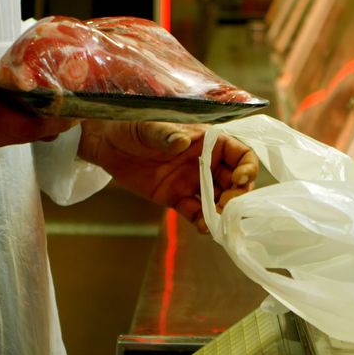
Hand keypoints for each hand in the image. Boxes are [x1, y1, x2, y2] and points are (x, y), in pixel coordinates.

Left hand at [78, 120, 258, 231]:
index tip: (239, 180)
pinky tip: (203, 228)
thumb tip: (182, 143)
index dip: (247, 167)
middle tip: (228, 207)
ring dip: (222, 212)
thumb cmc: (131, 126)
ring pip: (218, 200)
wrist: (106, 144)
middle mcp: (205, 162)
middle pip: (235, 181)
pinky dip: (202, 222)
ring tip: (217, 222)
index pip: (241, 153)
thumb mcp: (148, 126)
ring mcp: (192, 181)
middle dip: (237, 196)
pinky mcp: (176, 198)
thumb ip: (166, 134)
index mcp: (207, 140)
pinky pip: (196, 212)